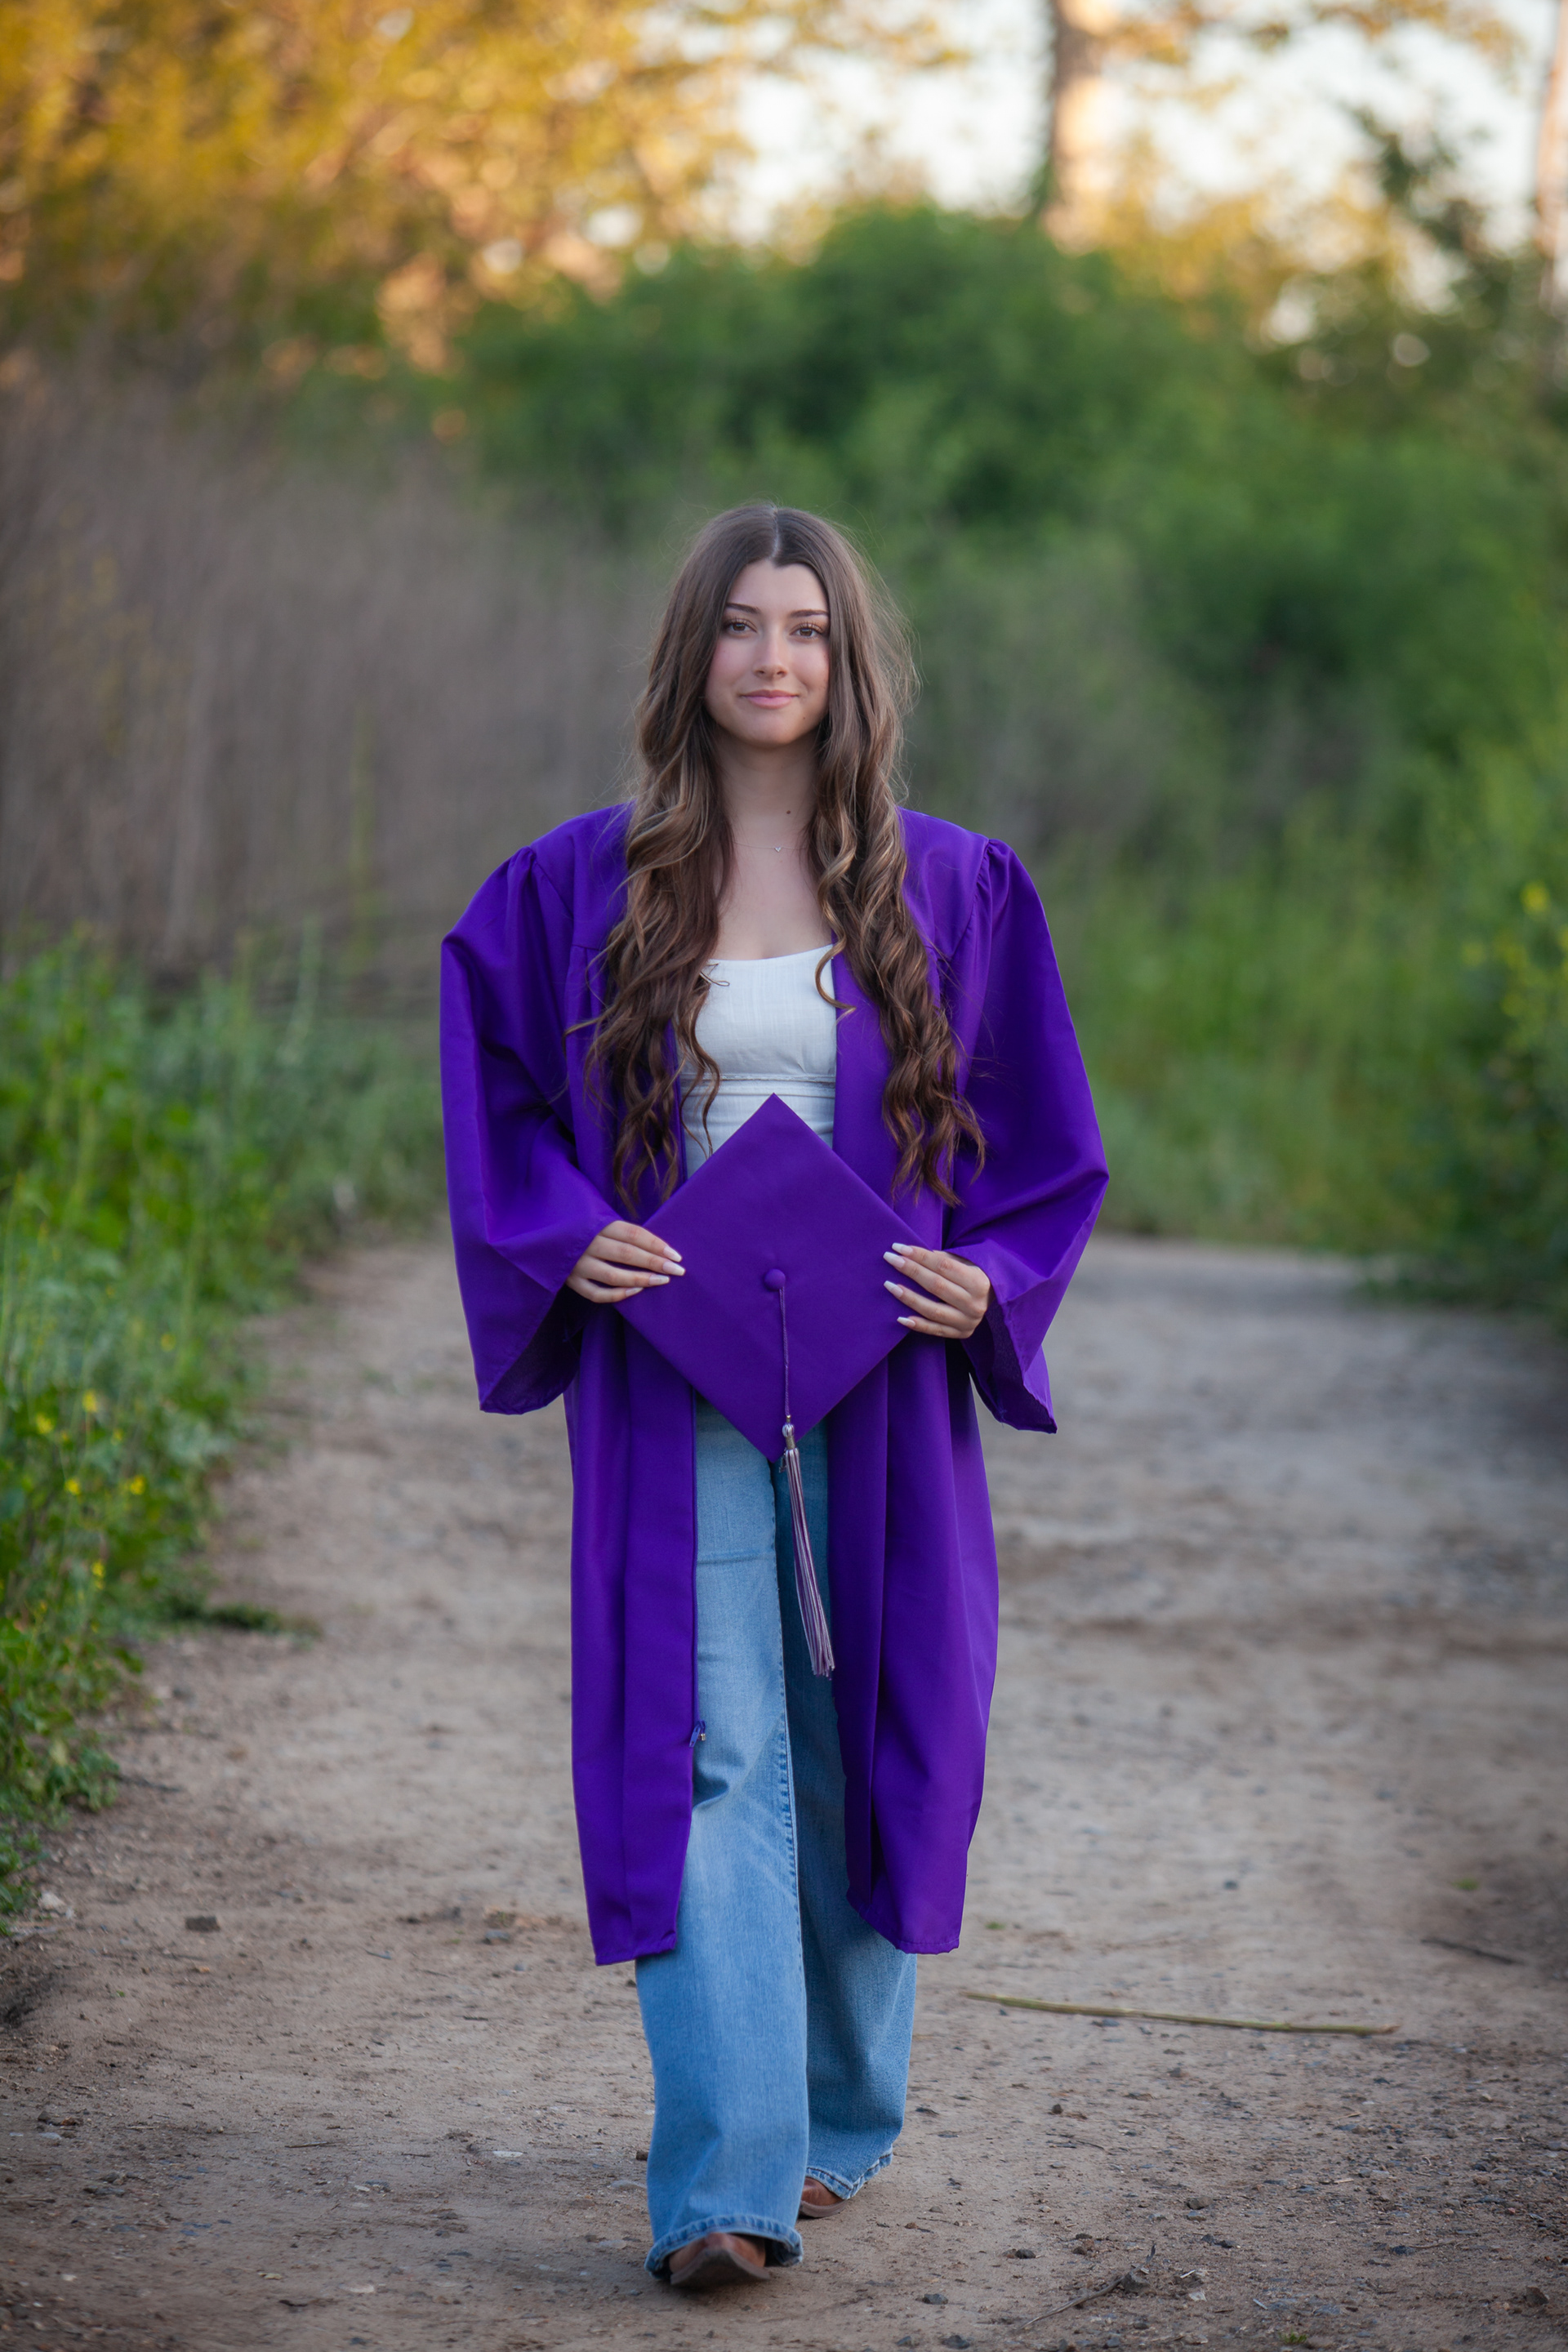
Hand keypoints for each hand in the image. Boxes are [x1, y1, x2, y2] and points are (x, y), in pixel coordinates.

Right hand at [567, 1221, 683, 1304]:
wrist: (538, 1236)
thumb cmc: (578, 1225)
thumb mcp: (596, 1217)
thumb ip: (619, 1230)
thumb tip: (656, 1244)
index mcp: (597, 1223)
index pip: (634, 1234)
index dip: (657, 1245)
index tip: (677, 1256)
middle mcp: (587, 1243)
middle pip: (628, 1254)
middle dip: (656, 1263)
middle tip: (678, 1271)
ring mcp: (577, 1264)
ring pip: (614, 1276)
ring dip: (641, 1279)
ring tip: (662, 1281)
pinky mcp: (570, 1281)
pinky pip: (597, 1293)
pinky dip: (618, 1295)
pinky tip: (636, 1291)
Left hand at [884, 1245, 990, 1340]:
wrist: (990, 1297)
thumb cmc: (972, 1274)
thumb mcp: (963, 1262)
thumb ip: (941, 1259)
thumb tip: (910, 1254)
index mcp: (978, 1281)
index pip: (943, 1266)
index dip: (919, 1256)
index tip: (898, 1248)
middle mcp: (975, 1303)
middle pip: (936, 1285)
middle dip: (910, 1270)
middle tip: (889, 1259)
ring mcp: (968, 1321)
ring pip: (932, 1310)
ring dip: (908, 1297)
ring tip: (890, 1286)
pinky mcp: (961, 1334)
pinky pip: (935, 1330)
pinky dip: (917, 1325)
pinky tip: (900, 1318)